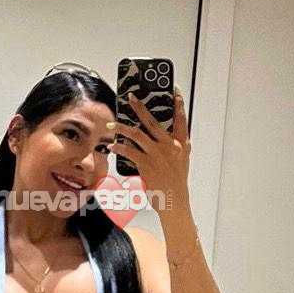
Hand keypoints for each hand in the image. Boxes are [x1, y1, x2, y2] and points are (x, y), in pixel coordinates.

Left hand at [109, 86, 190, 212]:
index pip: (181, 120)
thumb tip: (164, 134)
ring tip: (112, 124)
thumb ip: (175, 146)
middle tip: (131, 97)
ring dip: (122, 128)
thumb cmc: (176, 182)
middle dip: (140, 108)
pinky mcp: (146, 164)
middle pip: (152, 121)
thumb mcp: (182, 160)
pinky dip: (118, 147)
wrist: (174, 201)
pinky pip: (129, 151)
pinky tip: (112, 146)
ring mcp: (158, 155)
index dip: (179, 104)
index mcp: (181, 144)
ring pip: (137, 134)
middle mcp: (170, 146)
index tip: (175, 90)